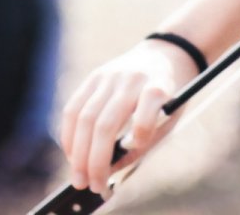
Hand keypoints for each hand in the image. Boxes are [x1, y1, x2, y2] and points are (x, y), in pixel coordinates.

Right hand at [59, 37, 196, 192]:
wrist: (166, 53)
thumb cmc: (170, 96)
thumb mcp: (170, 118)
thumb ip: (144, 142)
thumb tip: (110, 170)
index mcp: (159, 84)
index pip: (148, 108)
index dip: (142, 133)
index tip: (137, 149)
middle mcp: (131, 78)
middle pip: (105, 123)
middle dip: (94, 160)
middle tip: (90, 185)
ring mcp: (109, 76)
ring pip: (84, 117)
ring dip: (77, 153)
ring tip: (78, 176)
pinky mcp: (93, 77)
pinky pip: (73, 108)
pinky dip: (69, 135)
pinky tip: (72, 154)